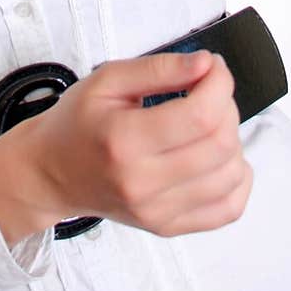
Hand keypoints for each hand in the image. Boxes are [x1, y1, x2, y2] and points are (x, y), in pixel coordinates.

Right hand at [0, 49, 252, 240]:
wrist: (53, 172)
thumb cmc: (77, 123)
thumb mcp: (108, 79)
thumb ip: (159, 67)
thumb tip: (204, 64)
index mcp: (124, 141)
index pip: (200, 116)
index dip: (219, 83)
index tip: (212, 67)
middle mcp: (142, 183)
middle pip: (221, 144)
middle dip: (226, 105)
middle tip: (208, 89)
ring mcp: (158, 211)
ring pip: (231, 175)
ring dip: (233, 139)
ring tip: (208, 122)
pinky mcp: (168, 226)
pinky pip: (229, 208)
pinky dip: (237, 178)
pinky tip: (218, 157)